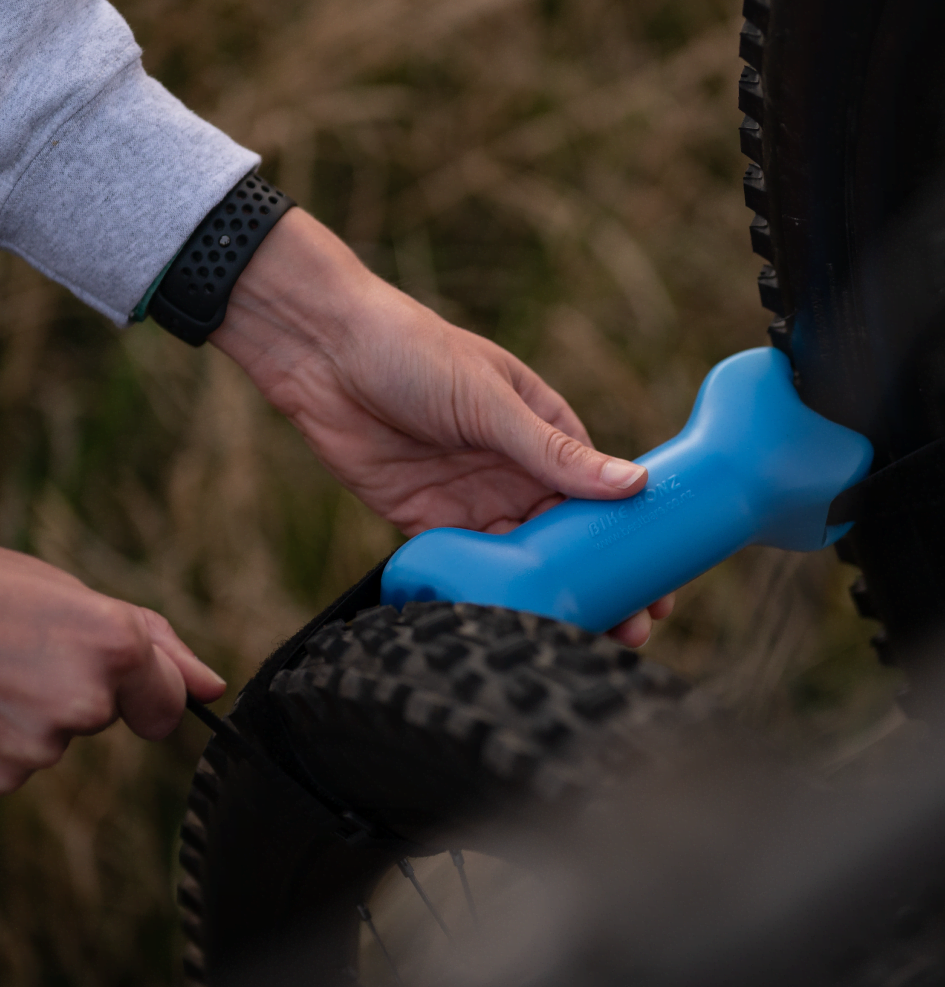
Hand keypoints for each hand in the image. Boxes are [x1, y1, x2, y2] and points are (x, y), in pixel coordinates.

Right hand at [0, 520, 223, 792]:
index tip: (105, 666)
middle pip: (110, 714)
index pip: (168, 699)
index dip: (141, 682)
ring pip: (57, 737)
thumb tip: (211, 684)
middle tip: (10, 643)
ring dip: (30, 711)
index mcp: (111, 645)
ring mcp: (33, 751)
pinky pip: (13, 763)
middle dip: (78, 686)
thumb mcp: (57, 586)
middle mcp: (82, 703)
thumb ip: (150, 641)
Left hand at [210, 209, 673, 646]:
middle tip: (630, 629)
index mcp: (545, 429)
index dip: (632, 541)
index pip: (603, 494)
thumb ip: (553, 452)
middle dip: (599, 583)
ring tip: (577, 636)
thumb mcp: (491, 400)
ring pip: (523, 561)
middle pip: (568, 539)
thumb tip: (631, 485)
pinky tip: (511, 622)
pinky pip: (466, 566)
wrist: (323, 354)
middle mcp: (514, 468)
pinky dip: (489, 593)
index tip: (662, 585)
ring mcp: (471, 497)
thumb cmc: (412, 350)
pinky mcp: (425, 520)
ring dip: (550, 596)